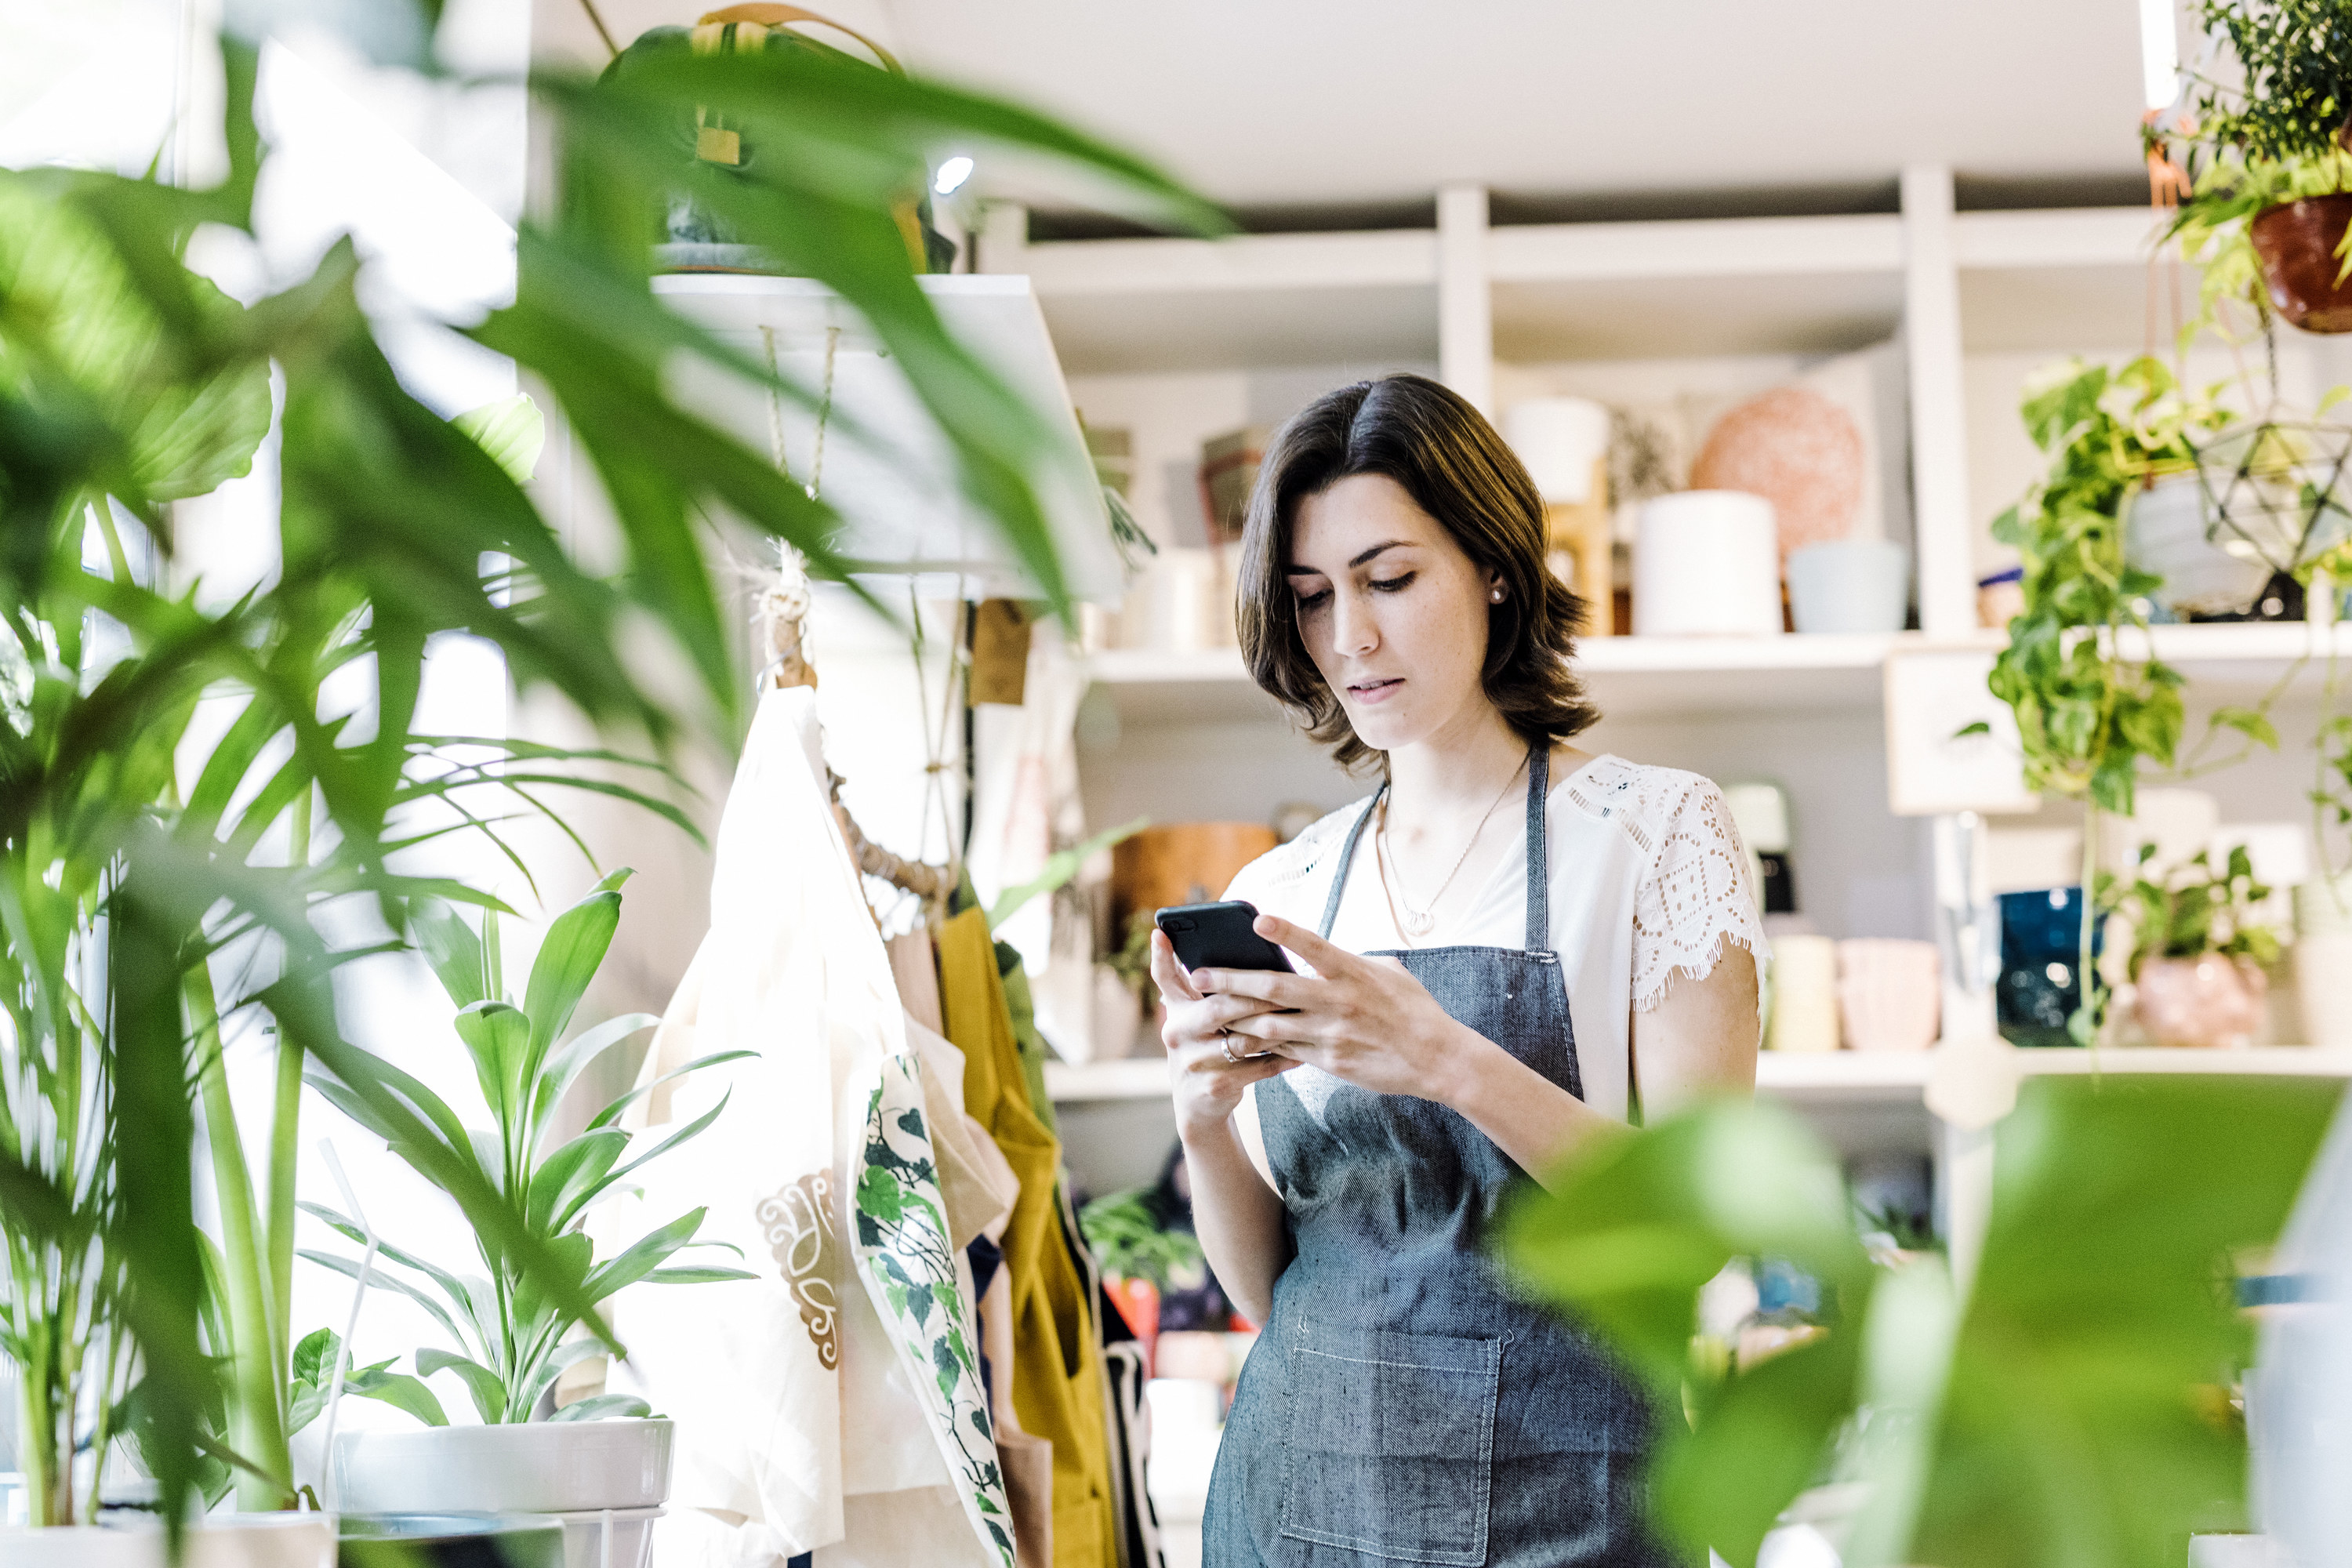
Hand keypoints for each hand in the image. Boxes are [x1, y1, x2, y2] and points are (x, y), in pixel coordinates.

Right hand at [1150, 928, 1297, 1138]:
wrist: (1198, 1104)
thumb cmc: (1209, 1047)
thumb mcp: (1198, 1020)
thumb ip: (1210, 992)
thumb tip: (1245, 956)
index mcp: (1175, 1011)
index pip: (1164, 978)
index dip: (1161, 956)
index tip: (1161, 932)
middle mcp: (1177, 1034)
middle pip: (1218, 1007)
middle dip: (1255, 998)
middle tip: (1286, 987)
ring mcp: (1193, 1062)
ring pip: (1242, 1040)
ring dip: (1275, 1029)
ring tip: (1302, 1017)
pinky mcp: (1213, 1086)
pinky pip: (1256, 1068)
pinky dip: (1281, 1059)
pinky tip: (1301, 1052)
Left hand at [1192, 914, 1485, 1102]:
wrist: (1438, 1058)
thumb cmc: (1414, 1009)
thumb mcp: (1388, 971)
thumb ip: (1351, 960)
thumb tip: (1322, 953)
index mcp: (1353, 971)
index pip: (1314, 945)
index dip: (1285, 932)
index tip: (1257, 919)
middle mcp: (1338, 1000)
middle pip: (1275, 988)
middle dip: (1232, 980)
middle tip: (1200, 974)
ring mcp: (1331, 1032)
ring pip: (1269, 1024)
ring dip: (1234, 1016)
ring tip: (1207, 1010)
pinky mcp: (1328, 1059)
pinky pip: (1284, 1050)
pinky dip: (1258, 1043)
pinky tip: (1235, 1039)